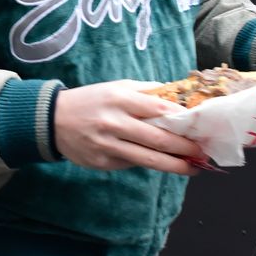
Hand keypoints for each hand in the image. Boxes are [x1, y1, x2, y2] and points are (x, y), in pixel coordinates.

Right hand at [52, 80, 206, 173]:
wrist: (52, 119)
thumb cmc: (91, 100)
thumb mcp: (117, 87)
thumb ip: (147, 92)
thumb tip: (179, 99)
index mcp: (120, 98)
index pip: (160, 109)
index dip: (184, 120)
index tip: (201, 127)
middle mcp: (114, 122)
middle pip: (159, 139)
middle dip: (185, 148)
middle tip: (203, 152)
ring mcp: (107, 145)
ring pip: (149, 159)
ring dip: (175, 166)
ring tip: (193, 168)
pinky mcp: (102, 162)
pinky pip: (132, 164)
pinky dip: (148, 163)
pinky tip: (161, 163)